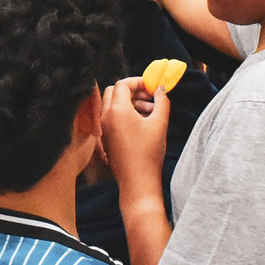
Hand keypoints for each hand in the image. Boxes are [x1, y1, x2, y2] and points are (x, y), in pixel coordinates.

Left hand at [99, 78, 170, 198]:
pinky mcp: (105, 138)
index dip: (138, 82)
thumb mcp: (159, 123)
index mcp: (116, 110)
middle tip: (150, 96)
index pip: (123, 84)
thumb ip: (161, 101)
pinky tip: (142, 123)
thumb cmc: (148, 153)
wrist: (137, 182)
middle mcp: (105, 117)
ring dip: (130, 103)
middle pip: (114, 92)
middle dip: (133, 91)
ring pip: (113, 105)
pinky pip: (111, 118)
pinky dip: (124, 114)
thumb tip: (160, 89)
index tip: (152, 87)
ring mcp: (103, 128)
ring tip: (151, 111)